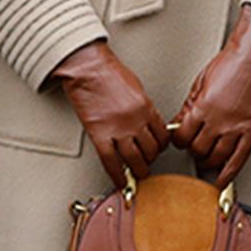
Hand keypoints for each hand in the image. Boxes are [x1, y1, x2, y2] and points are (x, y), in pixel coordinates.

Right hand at [52, 42, 168, 188]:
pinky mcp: (99, 135)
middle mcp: (135, 121)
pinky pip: (110, 161)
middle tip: (148, 162)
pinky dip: (117, 174)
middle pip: (150, 149)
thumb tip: (147, 123)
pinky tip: (120, 181)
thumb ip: (144, 107)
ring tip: (138, 174)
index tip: (158, 149)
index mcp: (147, 107)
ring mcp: (118, 129)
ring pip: (134, 159)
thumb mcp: (137, 88)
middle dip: (151, 158)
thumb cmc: (110, 73)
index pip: (162, 135)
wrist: (89, 69)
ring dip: (138, 170)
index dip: (162, 145)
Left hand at [171, 6, 250, 186]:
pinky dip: (229, 173)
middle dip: (193, 148)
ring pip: (215, 157)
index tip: (179, 138)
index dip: (178, 139)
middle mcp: (218, 121)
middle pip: (197, 149)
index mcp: (202, 107)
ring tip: (206, 156)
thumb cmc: (233, 61)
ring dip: (208, 160)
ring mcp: (236, 127)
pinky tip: (223, 180)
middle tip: (194, 144)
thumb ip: (190, 104)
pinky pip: (239, 159)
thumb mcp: (201, 80)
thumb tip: (180, 120)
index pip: (181, 136)